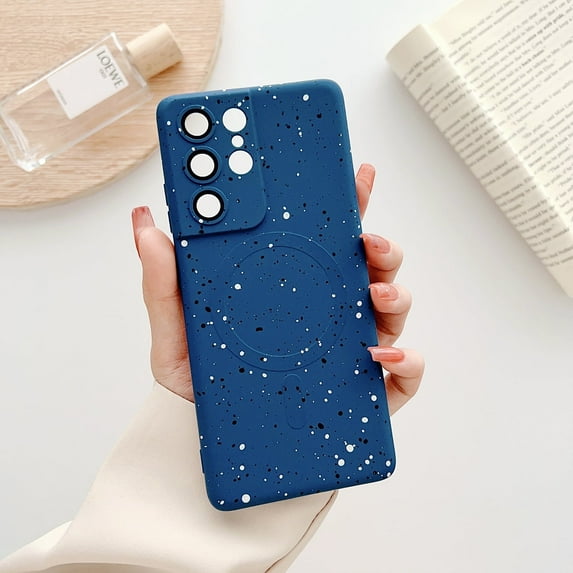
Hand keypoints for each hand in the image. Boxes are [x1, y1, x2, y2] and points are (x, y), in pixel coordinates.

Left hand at [132, 164, 422, 412]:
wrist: (204, 436)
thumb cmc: (201, 379)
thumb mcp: (178, 325)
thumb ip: (164, 278)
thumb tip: (147, 224)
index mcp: (296, 288)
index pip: (329, 240)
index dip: (349, 205)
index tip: (356, 176)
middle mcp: (329, 313)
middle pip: (371, 268)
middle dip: (383, 246)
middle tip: (368, 239)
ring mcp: (350, 349)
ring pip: (394, 310)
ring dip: (397, 294)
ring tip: (378, 293)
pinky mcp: (366, 390)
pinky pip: (404, 372)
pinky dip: (407, 360)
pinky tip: (382, 356)